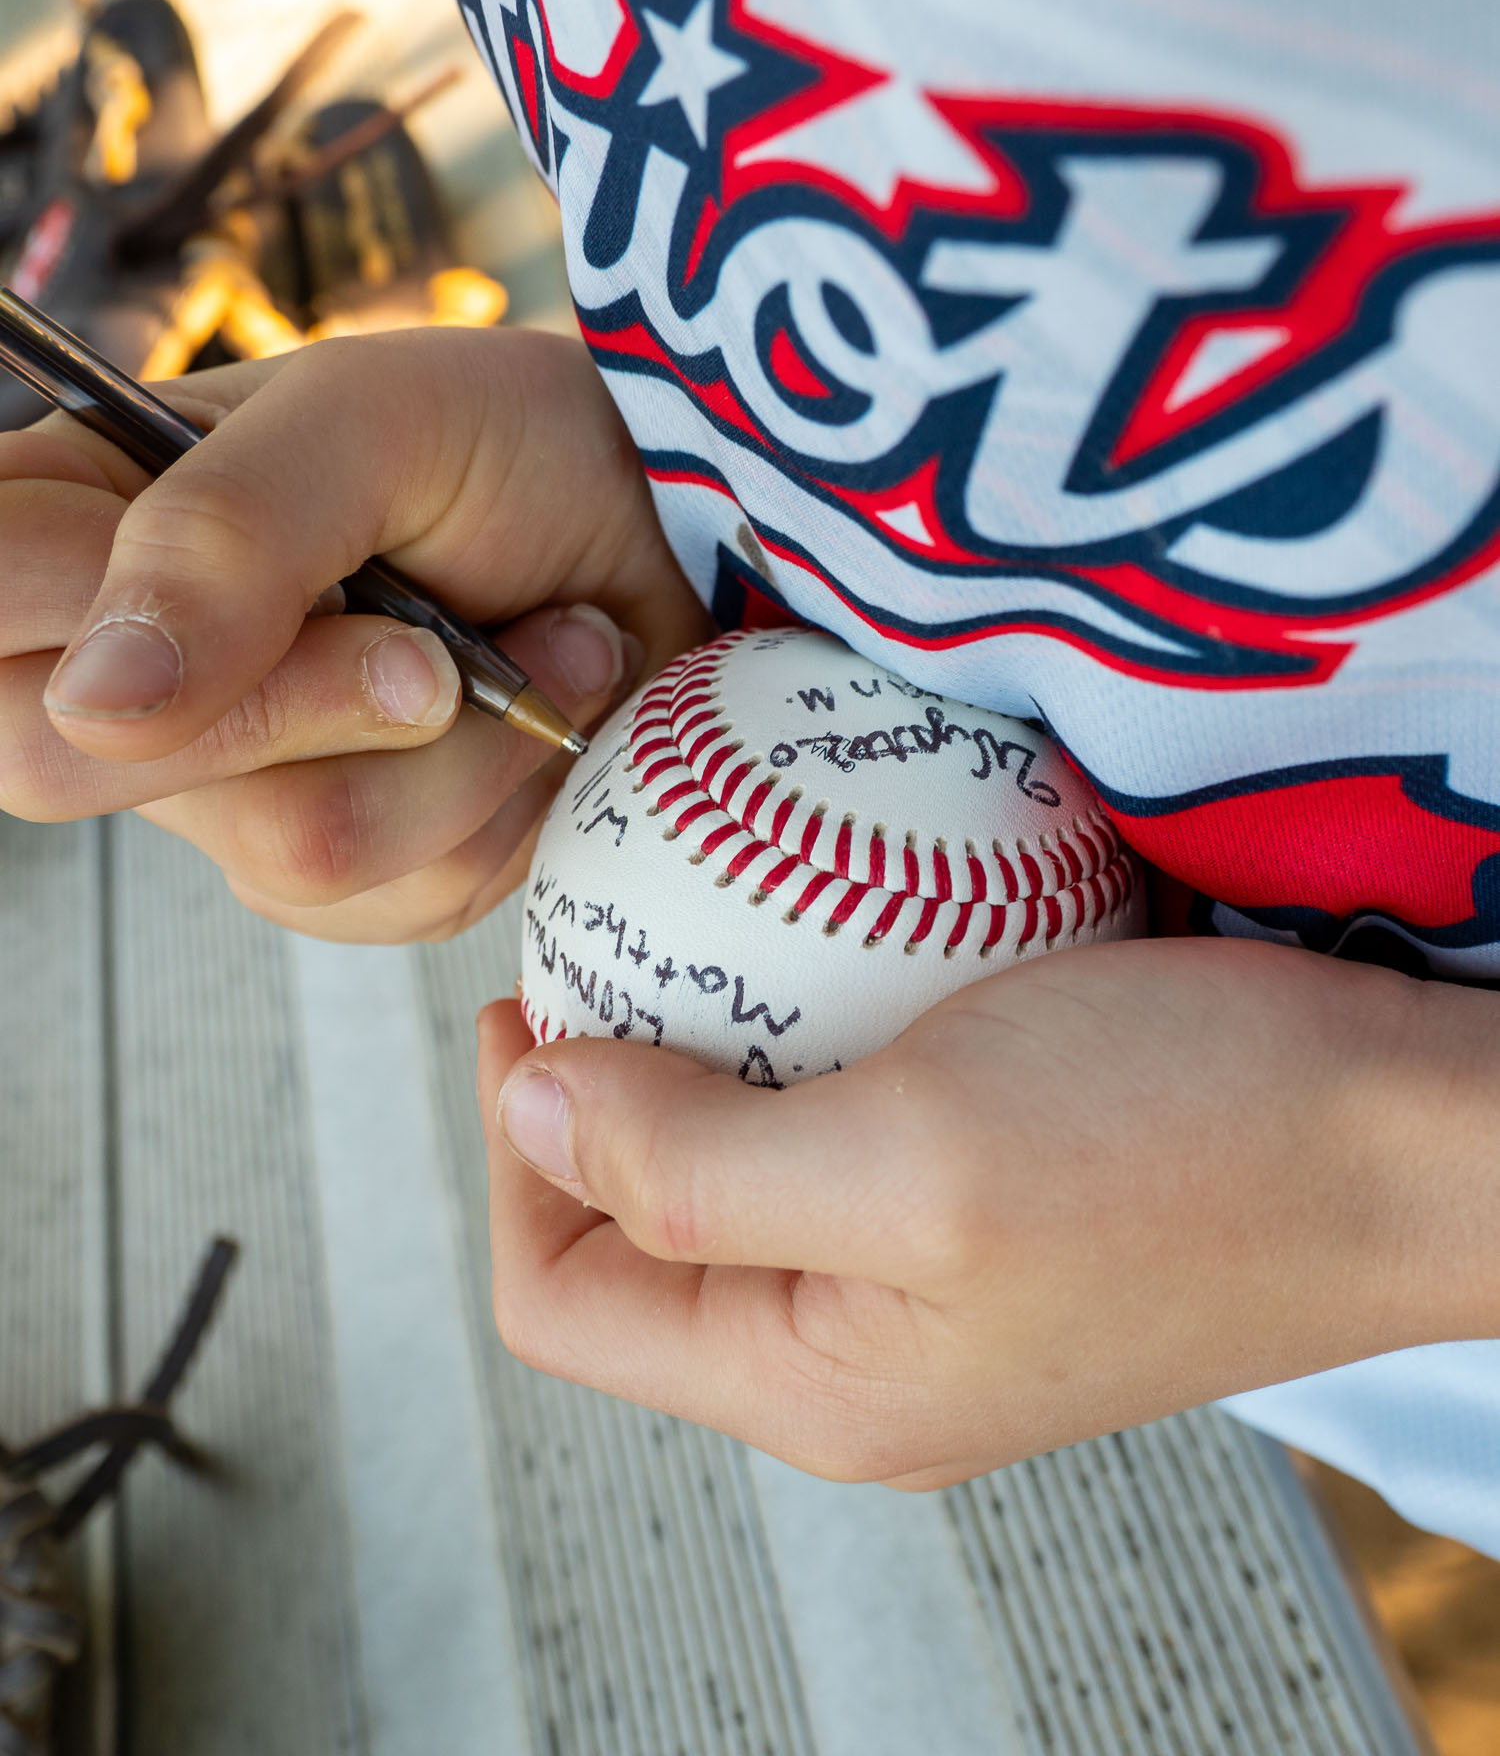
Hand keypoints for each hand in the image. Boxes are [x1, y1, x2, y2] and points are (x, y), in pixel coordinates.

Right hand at [0, 327, 709, 939]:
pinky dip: (500, 801)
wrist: (664, 540)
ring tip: (531, 651)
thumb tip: (100, 703)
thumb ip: (225, 531)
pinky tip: (532, 722)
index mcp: (81, 518)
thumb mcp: (374, 422)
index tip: (268, 582)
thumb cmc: (510, 445)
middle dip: (295, 700)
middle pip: (59, 769)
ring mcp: (225, 791)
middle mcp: (122, 671)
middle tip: (426, 635)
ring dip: (457, 749)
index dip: (64, 612)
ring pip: (287, 847)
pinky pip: (393, 896)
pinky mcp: (334, 878)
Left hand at [478, 936, 1499, 1486]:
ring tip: (704, 930)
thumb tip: (537, 1115)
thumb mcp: (911, 1157)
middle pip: (642, 1242)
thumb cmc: (1190, 1142)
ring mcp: (936, 1292)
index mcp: (813, 1384)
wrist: (1411, 1140)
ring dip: (700, 1059)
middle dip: (596, 1098)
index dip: (512, 1154)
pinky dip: (808, 1043)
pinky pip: (850, 1137)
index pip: (562, 1301)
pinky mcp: (1001, 1214)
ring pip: (743, 1183)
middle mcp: (861, 1360)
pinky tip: (833, 944)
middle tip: (610, 942)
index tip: (534, 994)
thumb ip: (692, 1167)